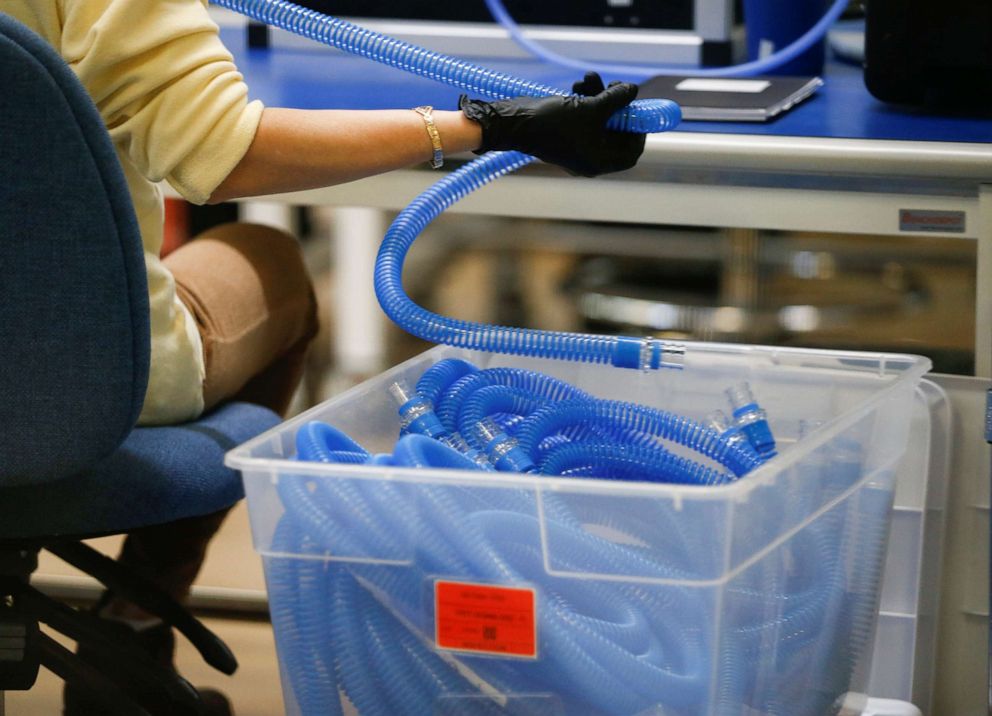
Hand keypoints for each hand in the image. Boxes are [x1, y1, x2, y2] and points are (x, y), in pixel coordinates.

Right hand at [459, 73, 645, 176]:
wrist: (513, 123)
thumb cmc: (552, 123)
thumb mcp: (591, 108)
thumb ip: (617, 100)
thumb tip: (633, 91)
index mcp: (599, 161)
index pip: (631, 151)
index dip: (638, 129)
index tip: (636, 108)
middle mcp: (590, 157)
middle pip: (617, 132)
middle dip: (616, 105)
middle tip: (615, 86)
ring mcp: (577, 146)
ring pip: (600, 120)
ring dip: (599, 96)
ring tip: (590, 79)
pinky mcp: (566, 134)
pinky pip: (584, 118)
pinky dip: (584, 100)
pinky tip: (578, 85)